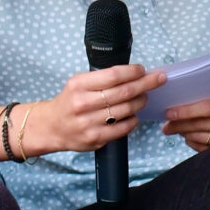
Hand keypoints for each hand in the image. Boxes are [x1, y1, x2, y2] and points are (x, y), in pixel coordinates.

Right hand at [23, 63, 166, 155]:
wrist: (51, 127)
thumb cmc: (70, 101)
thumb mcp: (79, 83)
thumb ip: (102, 79)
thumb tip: (134, 73)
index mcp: (79, 85)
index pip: (114, 75)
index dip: (133, 72)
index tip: (143, 70)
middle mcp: (83, 103)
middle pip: (124, 92)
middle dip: (146, 84)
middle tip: (159, 79)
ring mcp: (89, 123)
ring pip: (127, 110)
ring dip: (141, 101)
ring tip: (144, 97)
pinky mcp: (95, 138)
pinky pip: (124, 127)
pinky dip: (133, 119)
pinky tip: (133, 114)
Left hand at [162, 95, 209, 151]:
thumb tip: (178, 107)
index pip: (208, 108)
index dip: (186, 111)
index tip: (169, 113)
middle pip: (202, 124)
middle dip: (179, 125)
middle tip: (165, 127)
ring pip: (201, 138)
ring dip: (184, 134)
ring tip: (175, 130)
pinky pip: (204, 149)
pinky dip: (193, 143)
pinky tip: (189, 138)